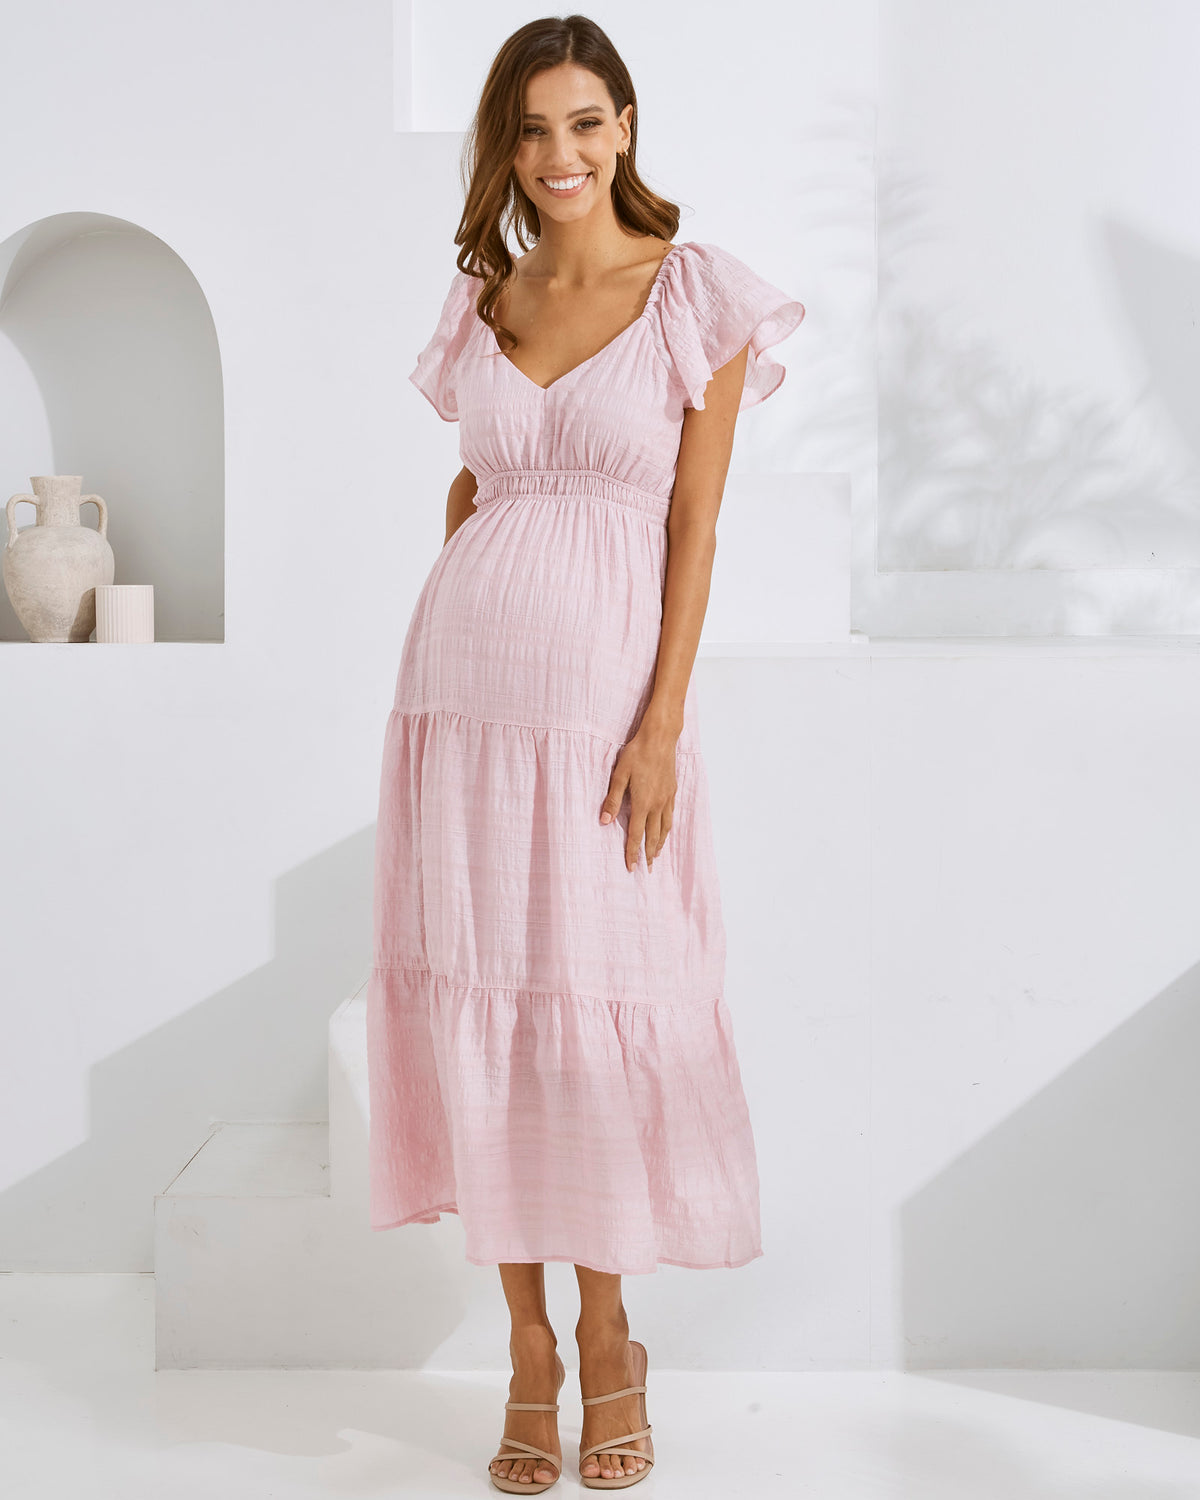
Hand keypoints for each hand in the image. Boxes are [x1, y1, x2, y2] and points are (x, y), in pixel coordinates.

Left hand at [599, 724, 678, 871]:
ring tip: (656, 855)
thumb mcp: (619, 775)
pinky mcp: (672, 791)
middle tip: (648, 869)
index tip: (631, 868)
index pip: (636, 834)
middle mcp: (656, 805)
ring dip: (660, 844)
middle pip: (653, 836)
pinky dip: (667, 829)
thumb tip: (604, 822)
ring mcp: (666, 799)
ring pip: (664, 828)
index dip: (633, 853)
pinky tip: (665, 830)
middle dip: (648, 854)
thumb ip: (612, 799)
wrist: (660, 738)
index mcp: (642, 803)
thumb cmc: (637, 754)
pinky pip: (670, 816)